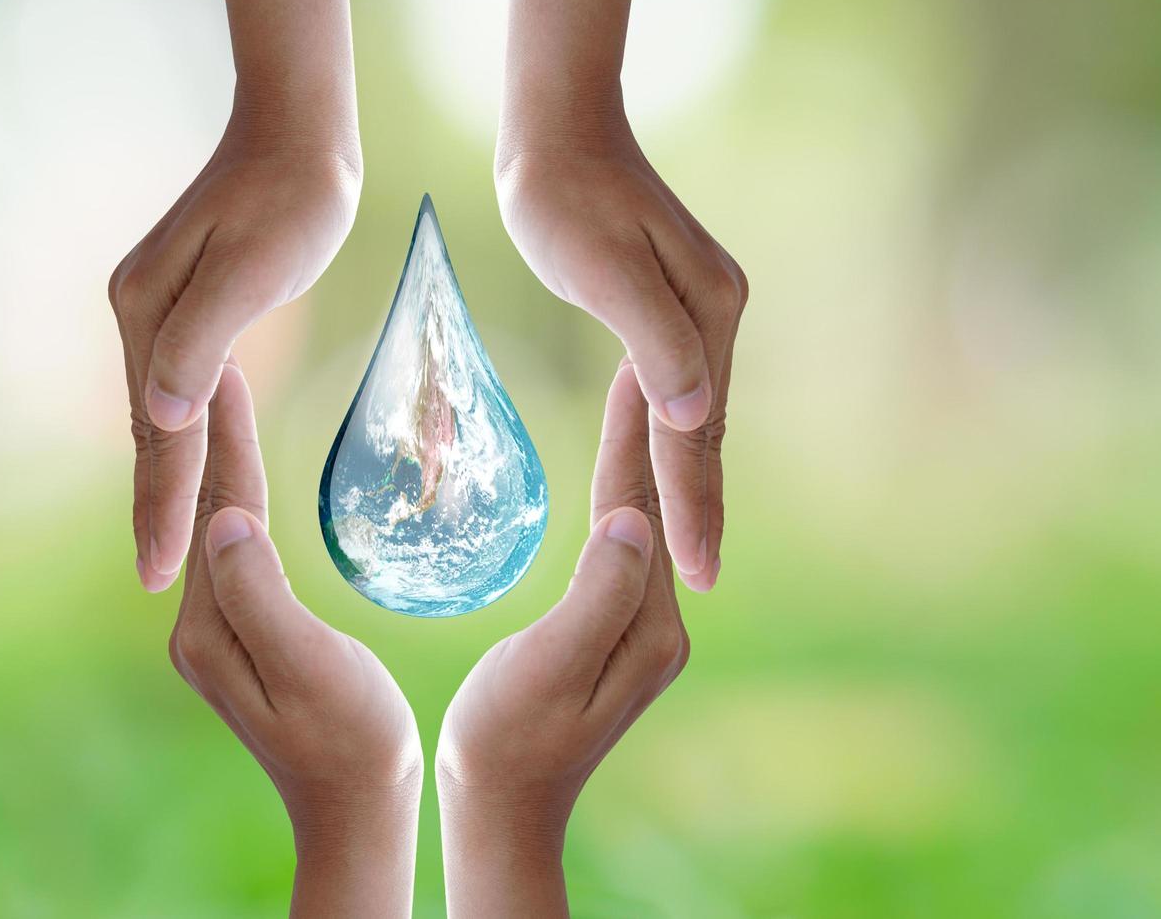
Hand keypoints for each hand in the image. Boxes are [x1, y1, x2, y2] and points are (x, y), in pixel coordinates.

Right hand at [109, 0, 361, 591]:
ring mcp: (157, 311)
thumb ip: (201, 343)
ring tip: (166, 544)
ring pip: (162, 417)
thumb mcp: (252, 270)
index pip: (159, 434)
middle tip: (156, 581)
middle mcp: (139, 314)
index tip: (155, 574)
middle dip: (155, 507)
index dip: (160, 507)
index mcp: (148, 313)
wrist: (299, 139)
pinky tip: (189, 467)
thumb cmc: (291, 199)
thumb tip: (161, 418)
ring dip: (166, 480)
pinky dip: (185, 439)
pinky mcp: (186, 307)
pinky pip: (181, 391)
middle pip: (150, 432)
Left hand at [170, 361, 421, 917]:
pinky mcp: (243, 639)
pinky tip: (247, 482)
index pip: (219, 507)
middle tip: (221, 354)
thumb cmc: (353, 742)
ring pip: (218, 524)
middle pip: (206, 507)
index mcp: (213, 626)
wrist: (357, 811)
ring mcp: (219, 634)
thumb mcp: (311, 669)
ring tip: (228, 396)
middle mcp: (201, 625)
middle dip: (212, 431)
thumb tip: (224, 519)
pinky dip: (240, 498)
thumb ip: (263, 597)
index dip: (227, 434)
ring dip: (220, 459)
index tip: (229, 362)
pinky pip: (236, 550)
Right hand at [436, 360, 688, 917]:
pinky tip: (612, 477)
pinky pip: (623, 548)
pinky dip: (619, 495)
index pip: (641, 506)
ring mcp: (640, 631)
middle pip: (654, 506)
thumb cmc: (505, 741)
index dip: (632, 433)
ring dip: (638, 456)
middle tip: (640, 350)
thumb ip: (596, 597)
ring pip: (642, 523)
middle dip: (647, 429)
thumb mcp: (547, 669)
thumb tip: (636, 520)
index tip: (631, 360)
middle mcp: (657, 623)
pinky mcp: (616, 636)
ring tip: (631, 392)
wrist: (503, 810)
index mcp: (645, 624)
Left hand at [497, 0, 747, 590]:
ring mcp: (699, 311)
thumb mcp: (604, 268)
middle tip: (702, 580)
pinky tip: (665, 468)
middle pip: (708, 431)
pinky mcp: (671, 308)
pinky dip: (672, 441)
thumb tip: (697, 419)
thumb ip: (654, 343)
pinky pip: (677, 393)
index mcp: (707, 312)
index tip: (702, 573)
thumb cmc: (564, 200)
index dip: (697, 505)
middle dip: (703, 507)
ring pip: (697, 417)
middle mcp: (716, 315)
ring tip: (691, 546)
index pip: (699, 432)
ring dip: (691, 482)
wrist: (557, 137)